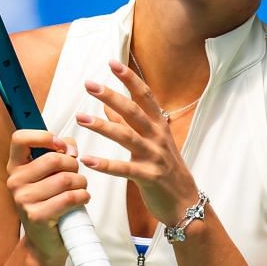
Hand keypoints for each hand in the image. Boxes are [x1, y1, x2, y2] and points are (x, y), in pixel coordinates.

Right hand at [5, 129, 87, 262]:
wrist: (44, 240)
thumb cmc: (51, 201)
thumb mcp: (51, 173)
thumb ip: (61, 150)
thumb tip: (70, 147)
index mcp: (16, 166)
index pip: (20, 138)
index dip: (44, 136)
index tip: (60, 146)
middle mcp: (15, 181)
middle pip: (53, 159)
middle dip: (73, 165)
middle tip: (75, 175)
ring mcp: (24, 200)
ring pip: (65, 179)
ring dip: (81, 183)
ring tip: (79, 189)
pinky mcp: (37, 216)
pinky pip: (69, 198)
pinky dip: (83, 197)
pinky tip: (81, 200)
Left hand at [73, 60, 199, 225]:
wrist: (186, 202)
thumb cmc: (166, 170)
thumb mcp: (152, 142)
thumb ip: (129, 124)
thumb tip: (108, 106)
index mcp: (159, 126)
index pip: (144, 96)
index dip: (129, 78)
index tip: (112, 63)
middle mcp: (158, 137)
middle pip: (134, 111)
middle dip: (112, 96)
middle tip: (90, 84)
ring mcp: (155, 157)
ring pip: (127, 137)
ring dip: (102, 126)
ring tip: (80, 117)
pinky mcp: (149, 177)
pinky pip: (124, 169)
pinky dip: (105, 164)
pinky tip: (87, 160)